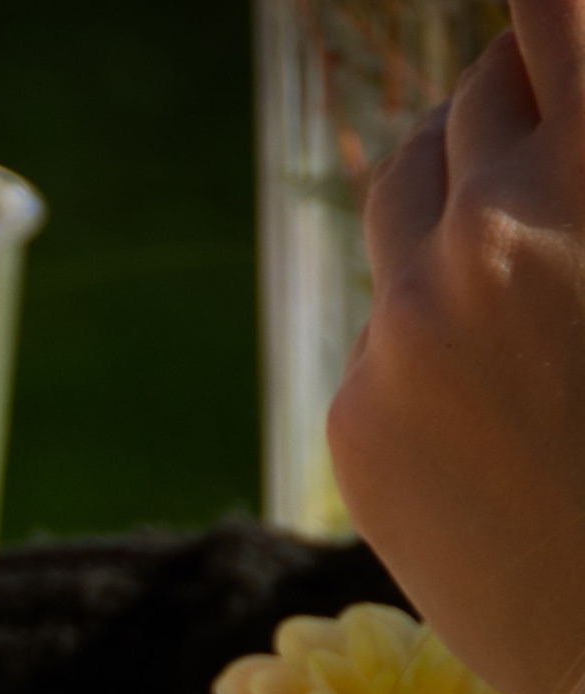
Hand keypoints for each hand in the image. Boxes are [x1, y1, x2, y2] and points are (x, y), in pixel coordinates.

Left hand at [329, 6, 584, 693]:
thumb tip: (566, 122)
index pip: (551, 11)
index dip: (558, 22)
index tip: (561, 41)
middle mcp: (487, 237)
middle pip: (478, 94)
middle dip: (527, 103)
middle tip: (564, 141)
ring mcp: (405, 334)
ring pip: (409, 186)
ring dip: (461, 178)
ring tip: (522, 224)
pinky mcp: (356, 425)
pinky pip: (387, 317)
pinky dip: (436, 315)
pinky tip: (501, 381)